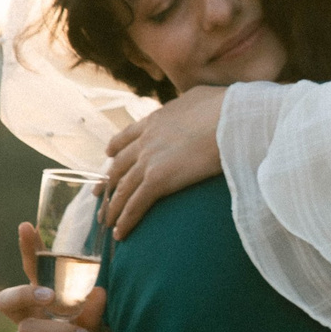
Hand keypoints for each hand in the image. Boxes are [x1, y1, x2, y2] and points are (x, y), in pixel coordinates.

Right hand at [0, 220, 110, 331]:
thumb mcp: (103, 329)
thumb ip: (94, 311)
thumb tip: (97, 291)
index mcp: (50, 306)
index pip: (34, 274)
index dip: (28, 251)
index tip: (26, 227)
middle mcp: (34, 322)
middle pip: (7, 300)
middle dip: (26, 294)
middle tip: (50, 296)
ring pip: (27, 329)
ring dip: (59, 329)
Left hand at [99, 85, 225, 239]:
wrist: (232, 118)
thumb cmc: (228, 107)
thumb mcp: (202, 97)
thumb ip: (192, 105)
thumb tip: (201, 106)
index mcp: (156, 120)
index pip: (128, 135)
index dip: (116, 148)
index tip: (109, 155)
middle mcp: (146, 140)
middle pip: (119, 165)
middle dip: (107, 182)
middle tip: (98, 195)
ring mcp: (149, 160)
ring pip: (122, 188)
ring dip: (112, 208)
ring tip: (105, 222)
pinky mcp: (158, 180)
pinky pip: (135, 204)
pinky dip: (125, 221)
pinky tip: (119, 234)